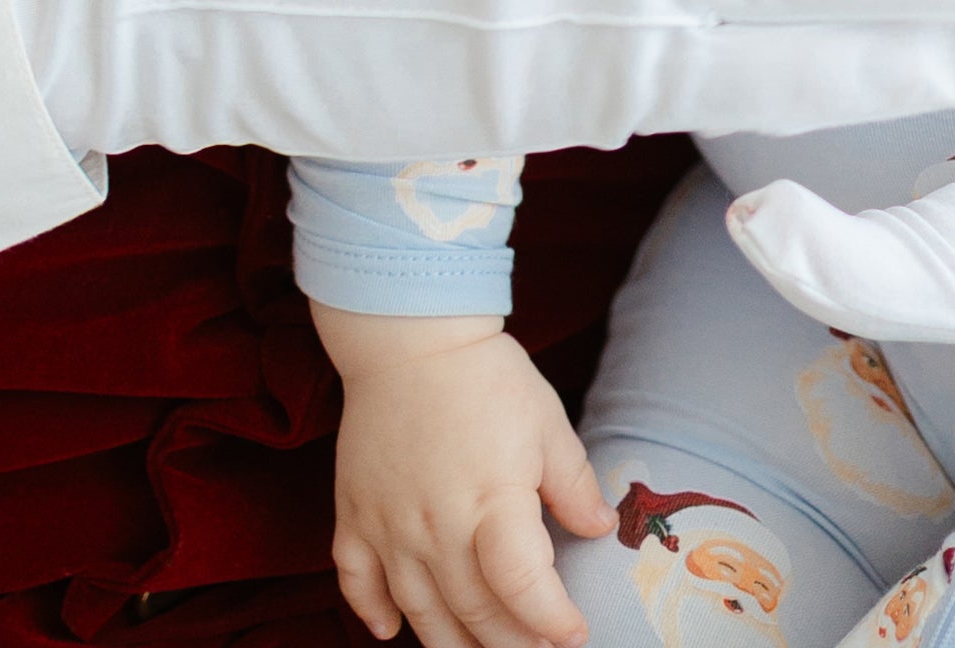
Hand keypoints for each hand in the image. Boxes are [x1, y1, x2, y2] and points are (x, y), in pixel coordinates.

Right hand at [317, 307, 612, 647]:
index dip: (551, 620)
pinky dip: (371, 612)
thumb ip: (573, 484)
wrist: (409, 336)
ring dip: (452, 643)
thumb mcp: (546, 422)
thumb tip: (601, 529)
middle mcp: (436, 526)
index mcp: (491, 501)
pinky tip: (391, 631)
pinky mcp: (354, 515)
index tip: (574, 633)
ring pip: (419, 611)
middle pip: (474, 611)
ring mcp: (389, 526)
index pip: (522, 586)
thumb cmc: (485, 376)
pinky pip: (355, 582)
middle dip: (512, 642)